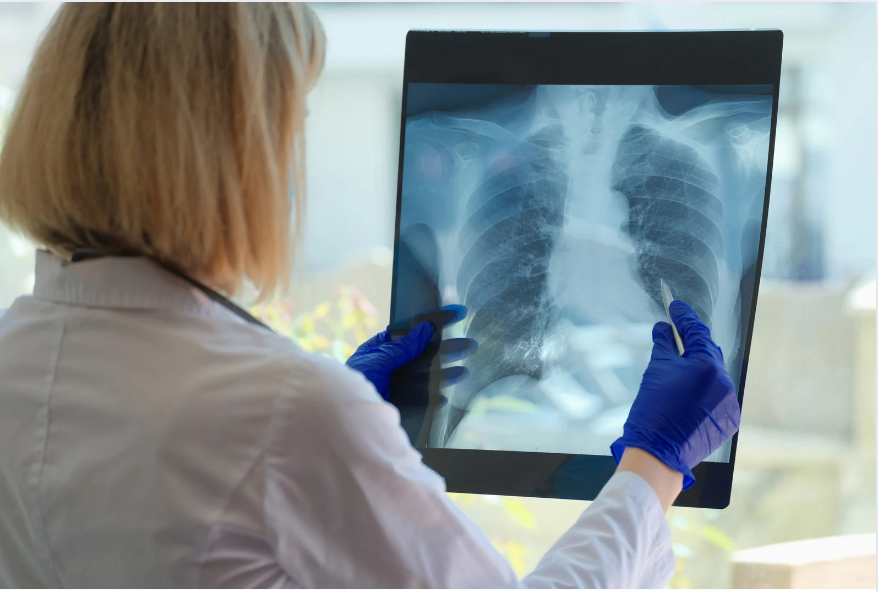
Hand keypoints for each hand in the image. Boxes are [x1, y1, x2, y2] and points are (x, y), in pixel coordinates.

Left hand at [346, 305, 475, 400]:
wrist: (337, 419)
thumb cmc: (351, 382)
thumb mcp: (377, 360)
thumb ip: (401, 347)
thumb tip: (425, 329)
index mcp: (381, 347)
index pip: (412, 329)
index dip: (434, 321)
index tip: (456, 312)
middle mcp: (390, 364)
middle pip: (424, 353)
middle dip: (447, 349)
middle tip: (470, 344)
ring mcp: (395, 384)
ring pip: (426, 376)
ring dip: (445, 373)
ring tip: (464, 372)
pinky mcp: (397, 404)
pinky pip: (420, 399)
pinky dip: (432, 398)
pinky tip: (444, 397)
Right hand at [610, 300, 739, 489]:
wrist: (658, 454)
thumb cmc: (653, 411)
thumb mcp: (655, 371)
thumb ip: (664, 345)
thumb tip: (665, 328)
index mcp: (707, 366)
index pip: (697, 332)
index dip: (684, 318)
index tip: (675, 307)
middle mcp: (724, 382)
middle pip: (709, 352)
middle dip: (692, 343)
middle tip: (676, 332)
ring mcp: (729, 403)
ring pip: (714, 376)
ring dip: (698, 367)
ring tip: (679, 365)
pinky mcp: (728, 420)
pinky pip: (718, 396)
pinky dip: (704, 389)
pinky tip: (687, 391)